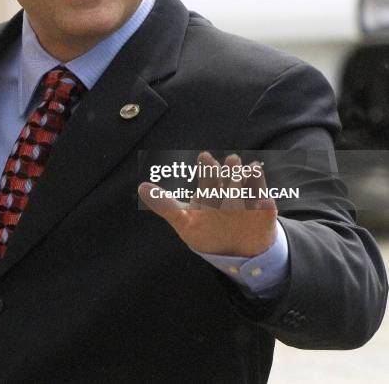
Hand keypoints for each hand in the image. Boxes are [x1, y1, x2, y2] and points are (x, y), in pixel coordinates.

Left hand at [138, 152, 276, 256]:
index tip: (204, 157)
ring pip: (250, 185)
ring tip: (250, 170)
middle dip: (230, 169)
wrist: (235, 251)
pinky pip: (267, 209)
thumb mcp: (184, 220)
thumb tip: (141, 186)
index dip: (207, 166)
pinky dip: (266, 205)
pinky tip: (265, 203)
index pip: (209, 173)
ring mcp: (249, 201)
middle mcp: (232, 188)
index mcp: (212, 187)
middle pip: (230, 176)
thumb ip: (164, 204)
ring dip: (250, 178)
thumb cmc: (207, 230)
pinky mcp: (264, 215)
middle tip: (230, 160)